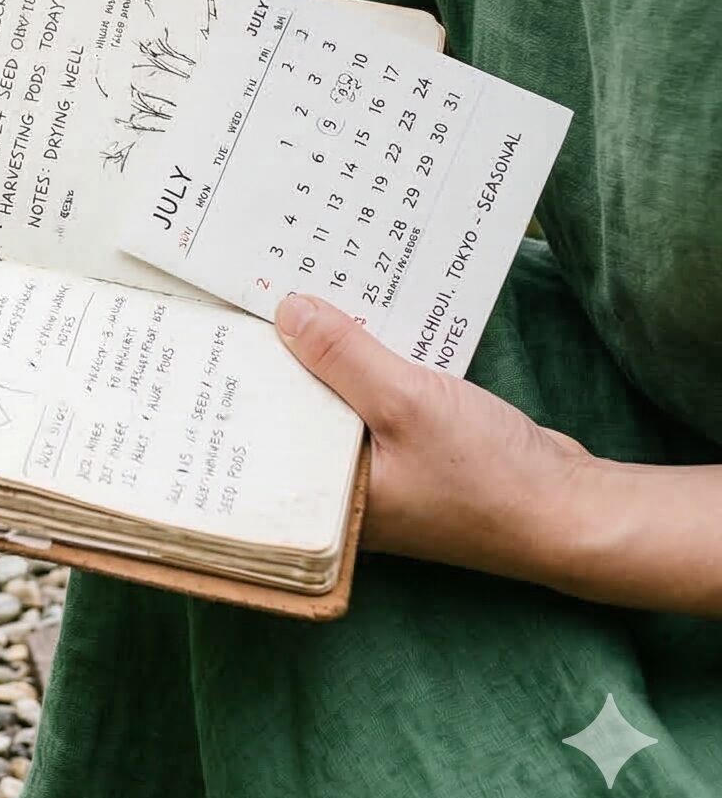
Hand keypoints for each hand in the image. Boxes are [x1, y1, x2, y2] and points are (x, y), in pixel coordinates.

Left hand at [274, 293, 591, 581]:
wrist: (575, 508)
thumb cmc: (490, 477)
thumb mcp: (406, 403)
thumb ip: (343, 357)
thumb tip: (286, 310)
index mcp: (331, 498)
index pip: (266, 428)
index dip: (246, 373)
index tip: (222, 320)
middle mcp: (350, 487)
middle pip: (299, 407)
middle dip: (285, 354)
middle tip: (253, 289)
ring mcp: (384, 468)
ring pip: (339, 398)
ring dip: (330, 352)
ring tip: (296, 290)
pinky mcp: (413, 449)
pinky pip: (375, 396)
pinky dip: (369, 363)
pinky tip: (358, 318)